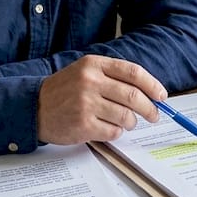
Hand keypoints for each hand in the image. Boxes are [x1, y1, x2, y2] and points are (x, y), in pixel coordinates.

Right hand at [36, 55, 165, 144]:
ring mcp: (85, 104)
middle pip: (133, 96)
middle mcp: (90, 82)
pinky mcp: (83, 125)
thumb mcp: (86, 72)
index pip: (133, 72)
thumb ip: (114, 77)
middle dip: (149, 108)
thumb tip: (150, 92)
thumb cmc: (65, 90)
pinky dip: (116, 132)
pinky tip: (107, 128)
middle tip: (154, 115)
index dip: (152, 85)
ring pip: (126, 116)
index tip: (161, 96)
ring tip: (125, 122)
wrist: (34, 107)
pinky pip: (113, 131)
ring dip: (131, 122)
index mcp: (94, 64)